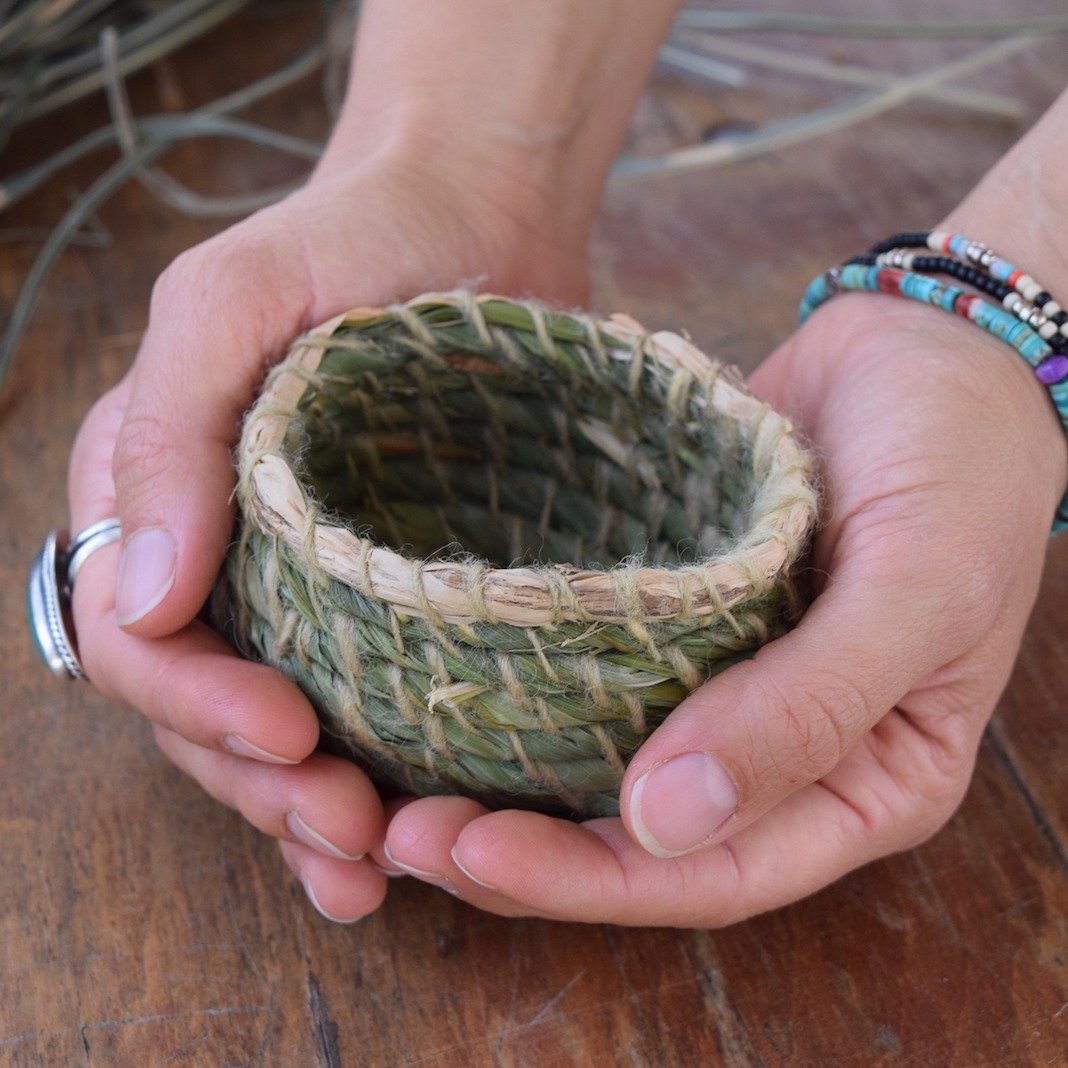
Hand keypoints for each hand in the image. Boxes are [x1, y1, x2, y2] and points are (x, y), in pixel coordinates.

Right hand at [67, 153, 586, 921]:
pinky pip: (363, 706)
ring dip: (308, 814)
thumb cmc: (351, 238)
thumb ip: (164, 433)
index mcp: (156, 494)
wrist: (476, 223)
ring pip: (275, 733)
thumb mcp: (230, 300)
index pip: (137, 635)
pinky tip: (400, 838)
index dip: (195, 702)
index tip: (286, 734)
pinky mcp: (392, 596)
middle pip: (203, 712)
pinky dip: (373, 781)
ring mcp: (308, 585)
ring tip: (371, 863)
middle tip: (348, 834)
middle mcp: (221, 555)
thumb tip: (133, 596)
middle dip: (262, 788)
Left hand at [375, 291, 1064, 925]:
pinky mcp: (671, 610)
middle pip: (636, 837)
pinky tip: (438, 680)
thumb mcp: (918, 591)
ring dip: (502, 780)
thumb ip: (807, 709)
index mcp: (858, 784)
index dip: (590, 882)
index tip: (473, 856)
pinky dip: (521, 685)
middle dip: (519, 848)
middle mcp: (776, 752)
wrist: (934, 348)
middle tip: (401, 833)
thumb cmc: (962, 469)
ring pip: (599, 763)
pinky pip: (590, 666)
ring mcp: (717, 679)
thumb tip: (669, 822)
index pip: (713, 874)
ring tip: (389, 777)